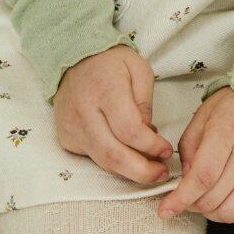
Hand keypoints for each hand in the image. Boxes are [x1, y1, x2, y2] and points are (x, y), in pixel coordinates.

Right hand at [53, 43, 173, 184]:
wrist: (74, 59)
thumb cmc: (112, 63)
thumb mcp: (139, 71)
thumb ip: (145, 104)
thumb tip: (148, 135)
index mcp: (106, 91)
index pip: (129, 130)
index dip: (150, 146)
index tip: (166, 151)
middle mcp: (84, 113)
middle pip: (113, 154)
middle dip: (141, 171)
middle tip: (161, 174)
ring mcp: (72, 128)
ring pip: (103, 162)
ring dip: (130, 171)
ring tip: (151, 170)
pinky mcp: (67, 139)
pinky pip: (93, 158)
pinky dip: (114, 162)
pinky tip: (129, 155)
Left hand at [157, 88, 233, 227]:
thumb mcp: (205, 114)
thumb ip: (189, 146)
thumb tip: (185, 179)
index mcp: (227, 132)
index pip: (202, 177)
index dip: (181, 198)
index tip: (167, 210)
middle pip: (213, 199)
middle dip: (194, 204)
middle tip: (192, 197)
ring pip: (232, 212)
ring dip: (215, 213)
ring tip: (213, 199)